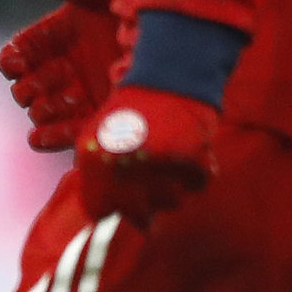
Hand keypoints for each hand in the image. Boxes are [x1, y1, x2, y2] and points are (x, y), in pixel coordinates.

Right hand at [0, 0, 125, 151]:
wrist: (182, 34)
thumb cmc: (137, 0)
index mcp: (61, 34)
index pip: (21, 51)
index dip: (11, 60)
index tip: (13, 64)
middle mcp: (68, 65)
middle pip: (28, 84)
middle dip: (25, 88)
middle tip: (34, 87)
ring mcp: (84, 93)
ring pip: (44, 111)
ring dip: (38, 112)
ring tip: (45, 108)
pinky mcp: (102, 116)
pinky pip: (67, 133)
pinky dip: (50, 138)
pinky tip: (42, 136)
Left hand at [74, 85, 218, 225]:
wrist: (170, 76)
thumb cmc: (134, 109)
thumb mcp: (99, 136)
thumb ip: (95, 174)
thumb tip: (99, 215)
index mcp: (94, 159)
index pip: (98, 210)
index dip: (110, 211)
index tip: (119, 210)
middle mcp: (122, 164)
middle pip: (135, 214)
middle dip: (144, 209)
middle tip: (151, 193)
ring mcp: (157, 162)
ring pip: (169, 203)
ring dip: (173, 190)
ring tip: (170, 166)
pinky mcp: (191, 157)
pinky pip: (197, 185)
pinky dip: (197, 175)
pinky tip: (191, 156)